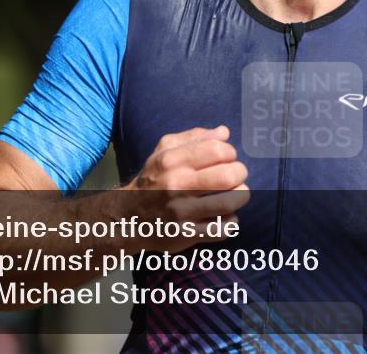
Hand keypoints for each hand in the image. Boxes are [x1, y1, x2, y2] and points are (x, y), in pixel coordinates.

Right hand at [122, 125, 248, 252]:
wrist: (126, 218)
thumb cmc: (152, 179)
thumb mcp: (164, 151)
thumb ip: (194, 137)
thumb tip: (224, 132)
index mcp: (171, 161)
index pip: (217, 150)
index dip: (230, 152)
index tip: (227, 158)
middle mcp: (176, 185)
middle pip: (228, 176)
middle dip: (240, 173)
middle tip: (236, 176)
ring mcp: (182, 212)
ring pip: (230, 202)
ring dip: (240, 196)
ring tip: (236, 194)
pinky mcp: (186, 234)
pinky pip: (223, 228)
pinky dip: (231, 221)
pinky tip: (226, 215)